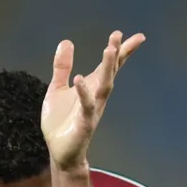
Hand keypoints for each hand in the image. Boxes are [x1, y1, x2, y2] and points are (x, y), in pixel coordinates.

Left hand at [41, 31, 144, 170]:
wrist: (59, 152)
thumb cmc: (61, 122)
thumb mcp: (57, 89)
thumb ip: (62, 67)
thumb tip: (66, 41)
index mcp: (92, 87)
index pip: (109, 66)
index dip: (119, 50)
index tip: (129, 34)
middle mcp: (96, 97)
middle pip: (110, 72)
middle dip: (116, 54)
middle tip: (119, 36)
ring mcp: (92, 110)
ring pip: (104, 87)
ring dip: (108, 68)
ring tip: (109, 49)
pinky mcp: (84, 124)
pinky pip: (87, 107)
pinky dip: (84, 93)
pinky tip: (80, 79)